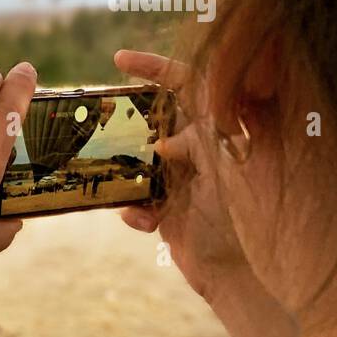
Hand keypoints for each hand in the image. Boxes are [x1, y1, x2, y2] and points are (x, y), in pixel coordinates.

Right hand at [113, 50, 257, 301]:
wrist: (241, 276)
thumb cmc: (244, 218)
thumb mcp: (225, 169)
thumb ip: (198, 144)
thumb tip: (163, 141)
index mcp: (219, 132)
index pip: (188, 86)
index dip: (155, 68)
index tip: (120, 60)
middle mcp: (199, 152)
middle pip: (152, 122)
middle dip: (123, 122)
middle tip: (93, 119)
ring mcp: (180, 181)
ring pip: (135, 162)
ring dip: (120, 171)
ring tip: (106, 175)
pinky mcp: (165, 212)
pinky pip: (134, 201)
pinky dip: (132, 210)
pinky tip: (141, 220)